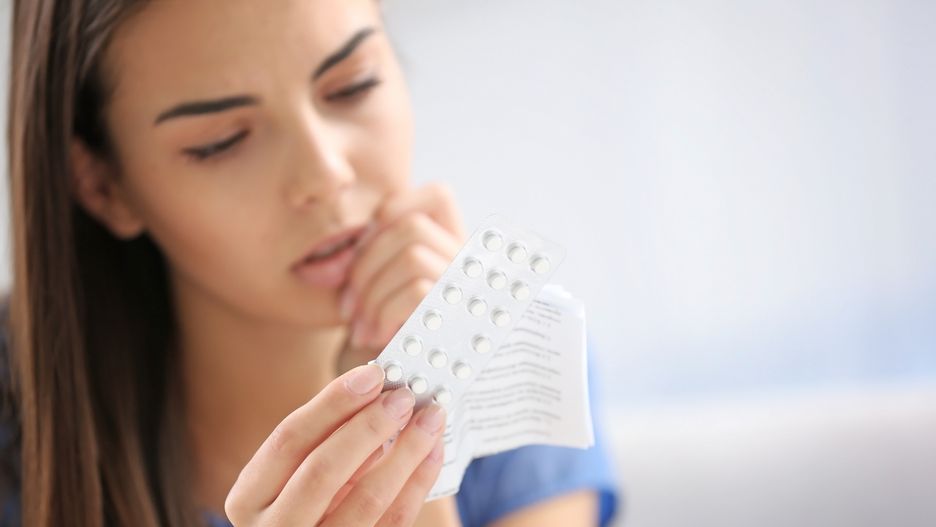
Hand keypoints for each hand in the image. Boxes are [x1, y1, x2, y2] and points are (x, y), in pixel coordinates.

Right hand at [225, 364, 445, 525]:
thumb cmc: (301, 507)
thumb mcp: (292, 480)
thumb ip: (323, 443)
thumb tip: (375, 395)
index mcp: (248, 499)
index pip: (288, 441)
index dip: (332, 404)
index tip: (372, 374)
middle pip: (323, 470)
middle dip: (368, 426)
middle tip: (403, 396)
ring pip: (367, 500)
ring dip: (406, 451)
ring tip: (430, 418)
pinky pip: (394, 522)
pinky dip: (418, 483)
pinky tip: (432, 453)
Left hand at [337, 183, 463, 372]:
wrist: (407, 391)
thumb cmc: (387, 339)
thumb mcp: (381, 290)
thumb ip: (374, 258)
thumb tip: (328, 261)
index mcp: (456, 244)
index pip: (435, 195)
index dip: (388, 217)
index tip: (359, 258)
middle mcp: (473, 262)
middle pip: (412, 226)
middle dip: (367, 264)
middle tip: (349, 307)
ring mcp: (472, 287)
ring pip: (413, 256)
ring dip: (374, 292)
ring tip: (360, 327)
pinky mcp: (462, 316)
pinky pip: (418, 290)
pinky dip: (386, 312)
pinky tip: (376, 337)